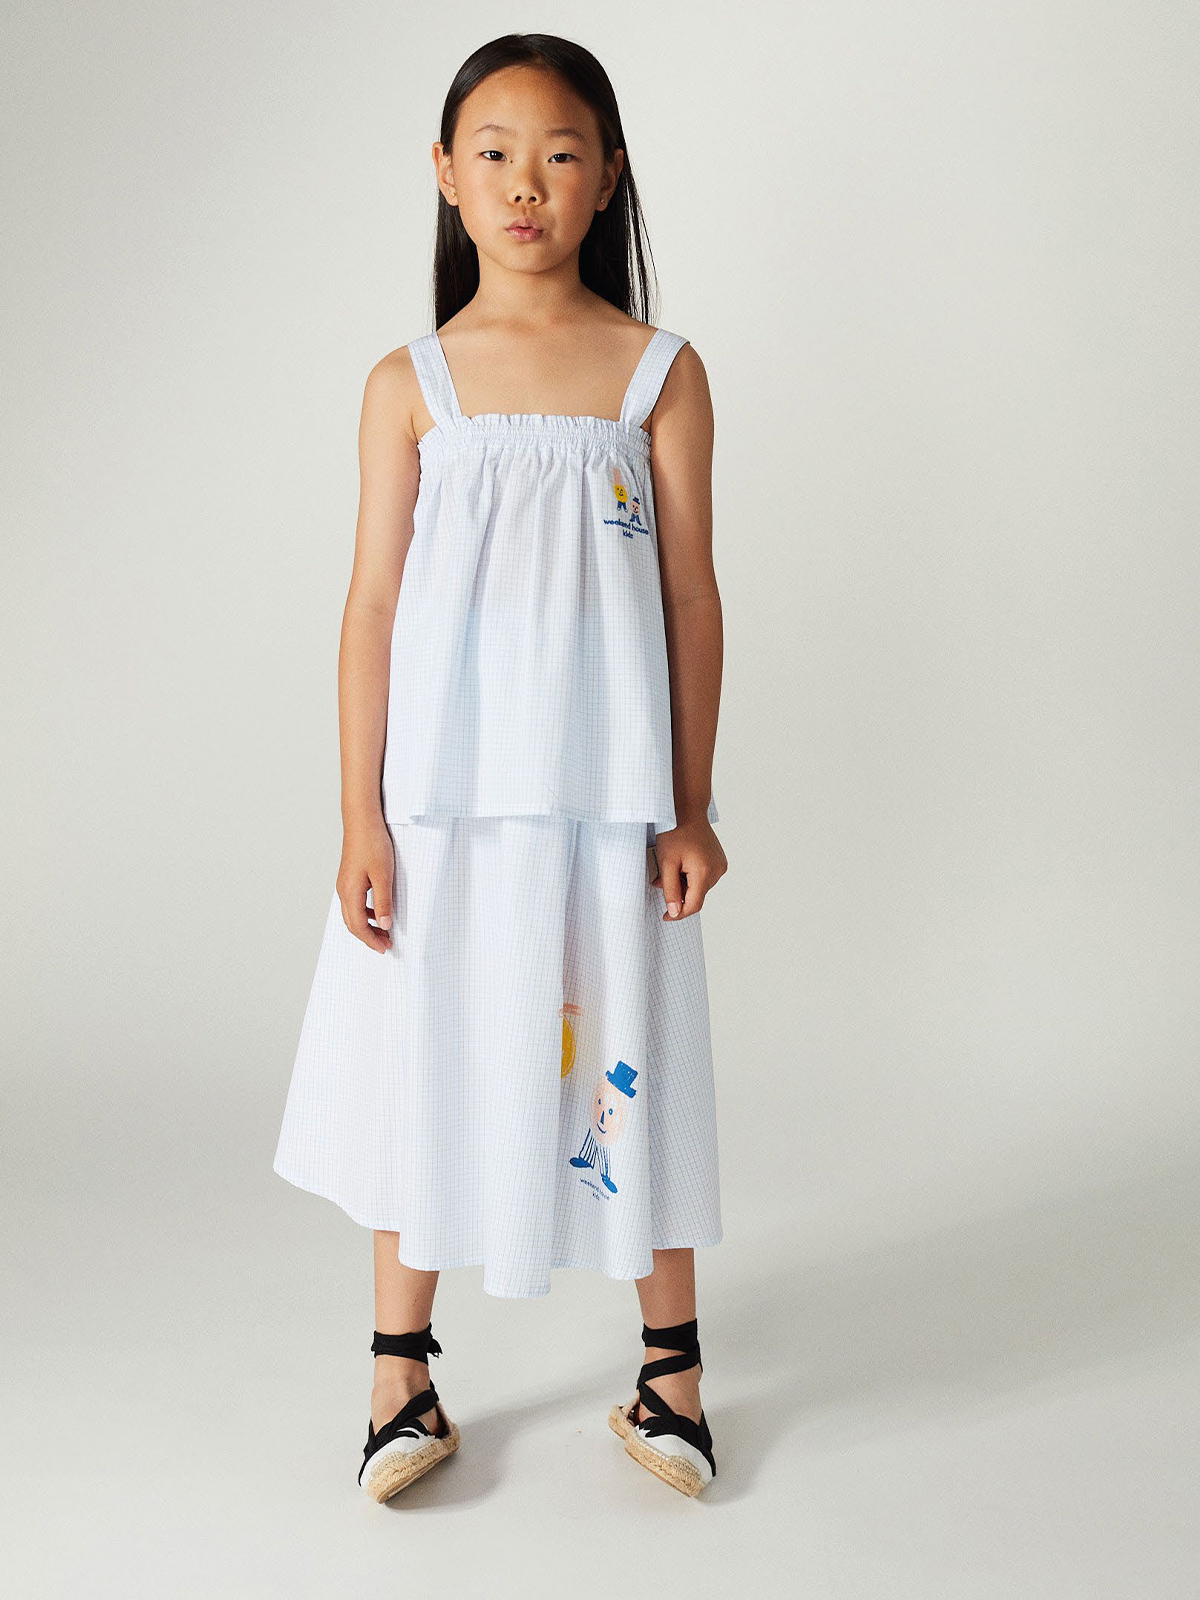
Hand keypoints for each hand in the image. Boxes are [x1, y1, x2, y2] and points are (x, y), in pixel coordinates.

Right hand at [336, 815, 395, 951]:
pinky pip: (355, 903)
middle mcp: (343, 891)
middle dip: (368, 937)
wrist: (362, 820)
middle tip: (386, 945)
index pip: (359, 926)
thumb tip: (385, 925)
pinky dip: (366, 913)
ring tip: (384, 931)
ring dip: (367, 926)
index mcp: (350, 892)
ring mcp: (344, 884)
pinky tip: (379, 912)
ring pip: (352, 914)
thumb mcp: (383, 875)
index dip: (371, 940)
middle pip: (352, 924)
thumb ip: (383, 902)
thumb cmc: (373, 844)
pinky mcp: (349, 877)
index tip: (385, 948)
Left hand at [650, 817, 726, 919]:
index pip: (693, 905)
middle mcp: (717, 871)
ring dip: (684, 884)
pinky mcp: (720, 861)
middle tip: (660, 882)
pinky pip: (704, 877)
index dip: (678, 913)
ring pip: (699, 887)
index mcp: (704, 872)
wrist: (686, 812)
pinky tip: (681, 865)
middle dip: (678, 893)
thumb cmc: (674, 833)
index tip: (665, 916)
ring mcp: (720, 865)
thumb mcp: (666, 863)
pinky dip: (691, 877)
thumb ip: (671, 890)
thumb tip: (674, 912)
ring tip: (671, 869)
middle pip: (696, 896)